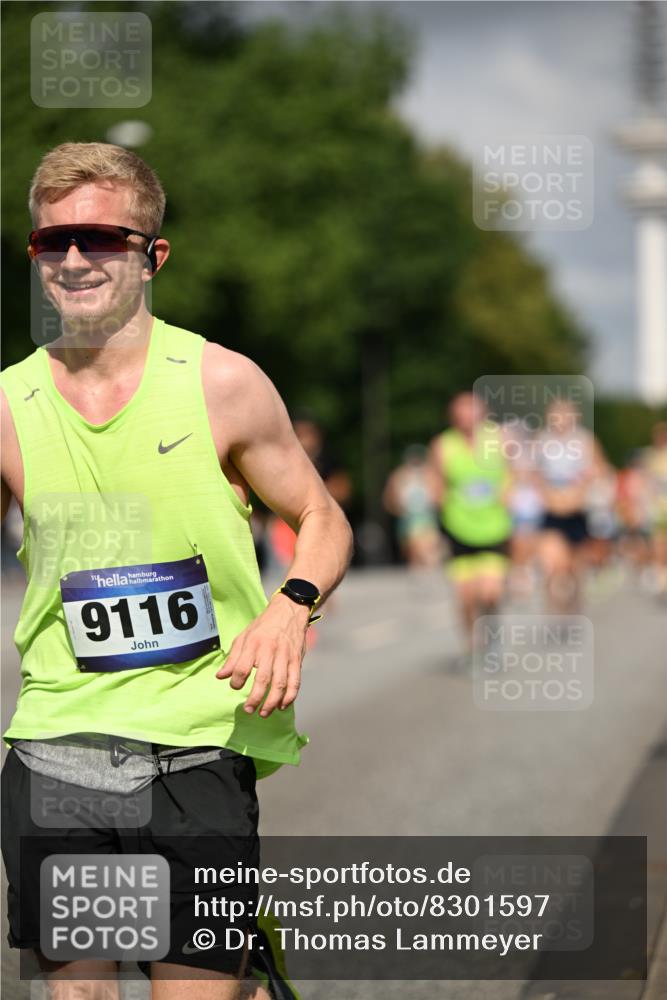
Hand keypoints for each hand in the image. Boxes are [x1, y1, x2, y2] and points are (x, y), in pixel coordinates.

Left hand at [215, 594, 310, 716]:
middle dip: (255, 698)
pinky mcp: (297, 660)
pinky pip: (295, 682)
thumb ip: (233, 658)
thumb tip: (221, 677)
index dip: (236, 681)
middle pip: (263, 679)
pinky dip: (290, 696)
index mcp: (253, 643)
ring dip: (272, 702)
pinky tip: (282, 705)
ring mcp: (286, 656)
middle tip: (249, 710)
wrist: (289, 611)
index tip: (235, 686)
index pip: (242, 667)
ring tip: (264, 713)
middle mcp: (270, 650)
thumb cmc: (263, 626)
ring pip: (280, 684)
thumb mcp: (244, 636)